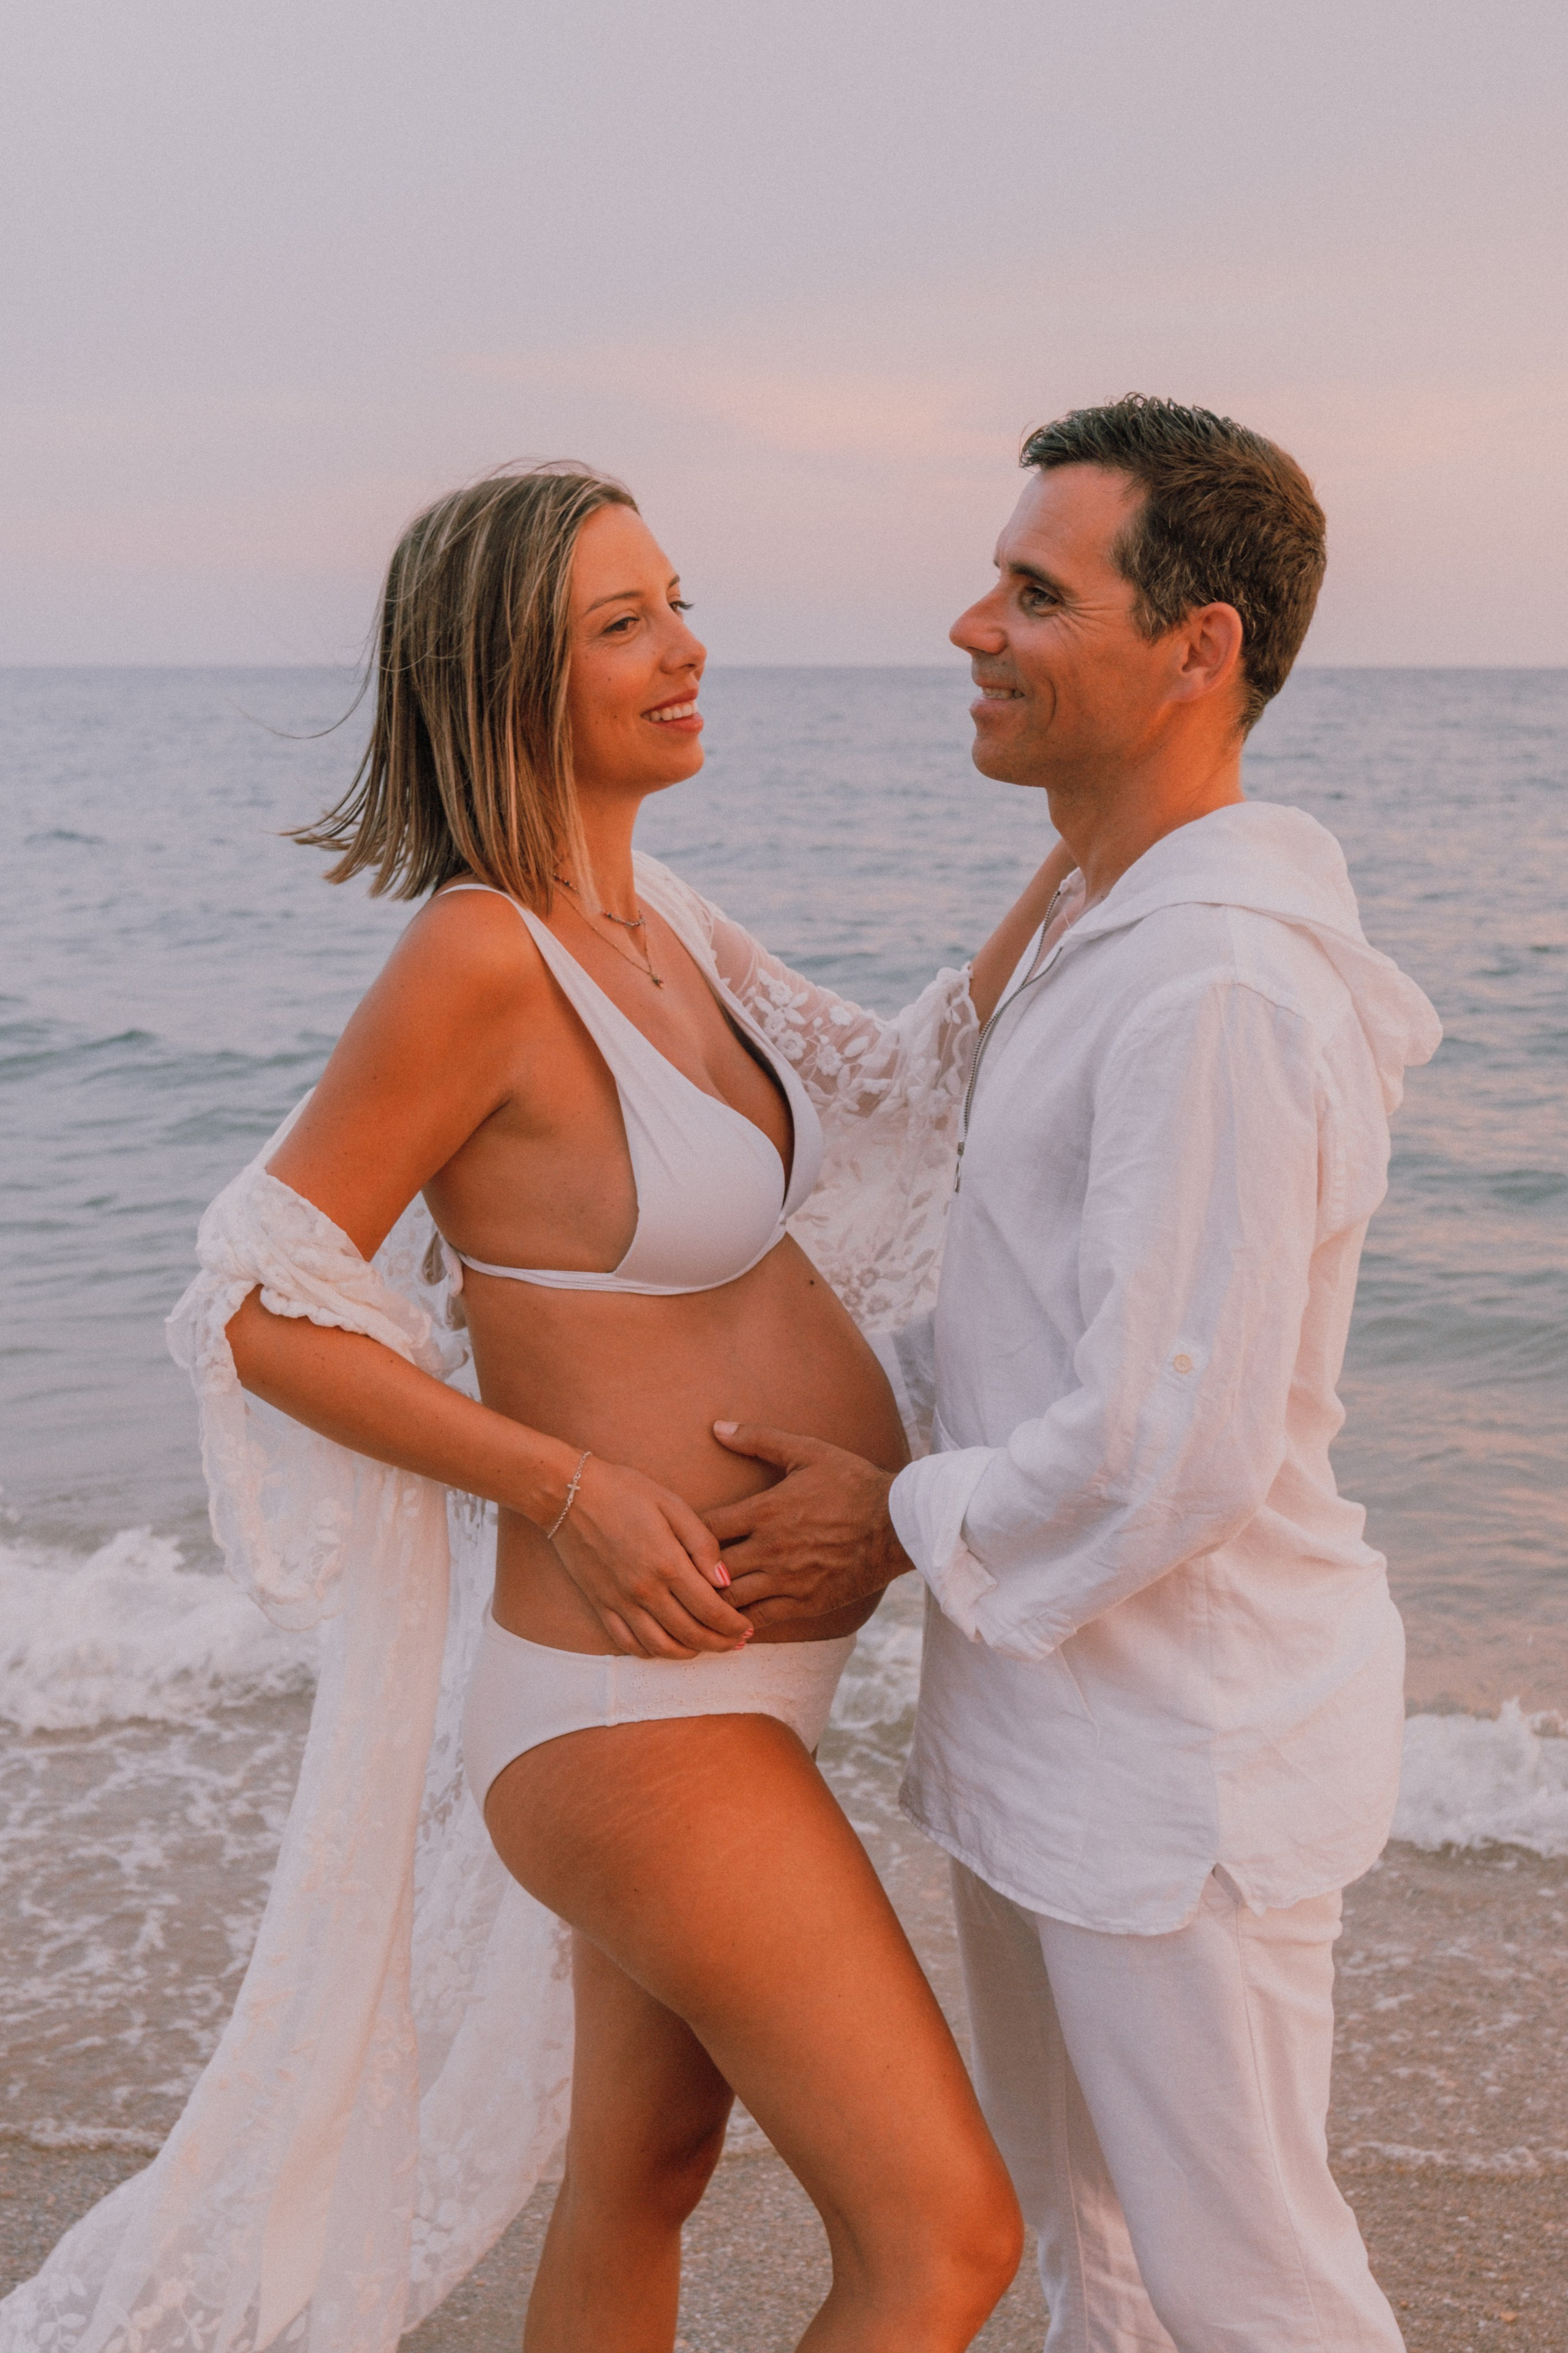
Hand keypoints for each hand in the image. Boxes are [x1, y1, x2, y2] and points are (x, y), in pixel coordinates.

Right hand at [551, 1456, 755, 1658]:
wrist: (569, 1493)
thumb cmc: (625, 1491)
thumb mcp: (673, 1505)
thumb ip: (702, 1544)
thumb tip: (725, 1580)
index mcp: (668, 1564)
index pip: (710, 1610)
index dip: (732, 1625)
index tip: (746, 1628)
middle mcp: (645, 1590)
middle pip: (690, 1634)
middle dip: (719, 1643)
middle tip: (735, 1643)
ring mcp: (620, 1602)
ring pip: (660, 1647)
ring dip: (688, 1653)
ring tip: (705, 1647)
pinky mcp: (600, 1604)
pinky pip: (627, 1643)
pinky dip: (650, 1653)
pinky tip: (665, 1647)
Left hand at [701, 1422, 913, 1628]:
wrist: (898, 1523)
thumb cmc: (852, 1483)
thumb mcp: (807, 1452)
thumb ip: (759, 1439)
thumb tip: (716, 1427)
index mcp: (765, 1511)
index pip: (705, 1528)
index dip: (687, 1534)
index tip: (682, 1536)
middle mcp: (770, 1549)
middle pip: (710, 1569)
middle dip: (693, 1571)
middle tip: (681, 1573)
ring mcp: (788, 1579)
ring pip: (731, 1599)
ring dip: (713, 1599)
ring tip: (700, 1598)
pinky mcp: (807, 1602)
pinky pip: (761, 1620)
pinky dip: (740, 1622)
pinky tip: (730, 1622)